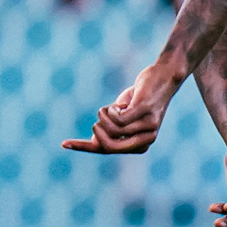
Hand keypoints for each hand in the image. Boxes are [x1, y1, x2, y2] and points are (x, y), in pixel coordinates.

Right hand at [61, 62, 182, 154]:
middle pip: (108, 147)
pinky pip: (117, 119)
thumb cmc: (141, 96)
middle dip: (96, 132)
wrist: (163, 76)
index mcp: (140, 145)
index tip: (63, 144)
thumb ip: (112, 129)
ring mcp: (148, 128)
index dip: (83, 147)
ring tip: (112, 106)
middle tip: (99, 116)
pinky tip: (118, 104)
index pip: (106, 150)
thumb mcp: (123, 115)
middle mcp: (146, 141)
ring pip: (111, 130)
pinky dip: (111, 110)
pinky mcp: (145, 113)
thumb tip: (94, 142)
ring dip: (104, 115)